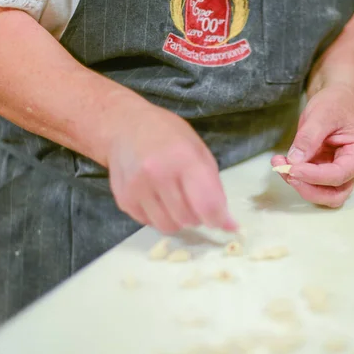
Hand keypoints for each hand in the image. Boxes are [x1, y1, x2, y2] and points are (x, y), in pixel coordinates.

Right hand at [107, 105, 236, 233]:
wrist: (124, 126)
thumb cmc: (168, 136)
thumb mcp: (199, 152)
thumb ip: (215, 188)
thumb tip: (229, 224)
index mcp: (184, 159)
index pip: (207, 205)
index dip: (218, 219)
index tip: (221, 220)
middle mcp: (159, 175)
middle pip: (188, 219)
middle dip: (197, 216)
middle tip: (193, 200)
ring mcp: (138, 188)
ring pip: (168, 227)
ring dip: (177, 219)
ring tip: (175, 199)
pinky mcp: (124, 200)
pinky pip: (149, 223)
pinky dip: (158, 216)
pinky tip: (157, 197)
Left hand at [271, 84, 353, 207]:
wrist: (335, 98)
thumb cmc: (336, 103)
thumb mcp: (322, 114)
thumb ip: (309, 137)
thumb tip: (294, 161)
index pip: (339, 176)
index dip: (314, 177)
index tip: (292, 169)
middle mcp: (352, 169)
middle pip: (334, 195)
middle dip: (309, 189)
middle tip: (287, 174)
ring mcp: (338, 172)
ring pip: (321, 194)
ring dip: (299, 185)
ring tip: (280, 165)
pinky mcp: (323, 172)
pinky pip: (310, 183)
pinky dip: (295, 177)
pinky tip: (281, 162)